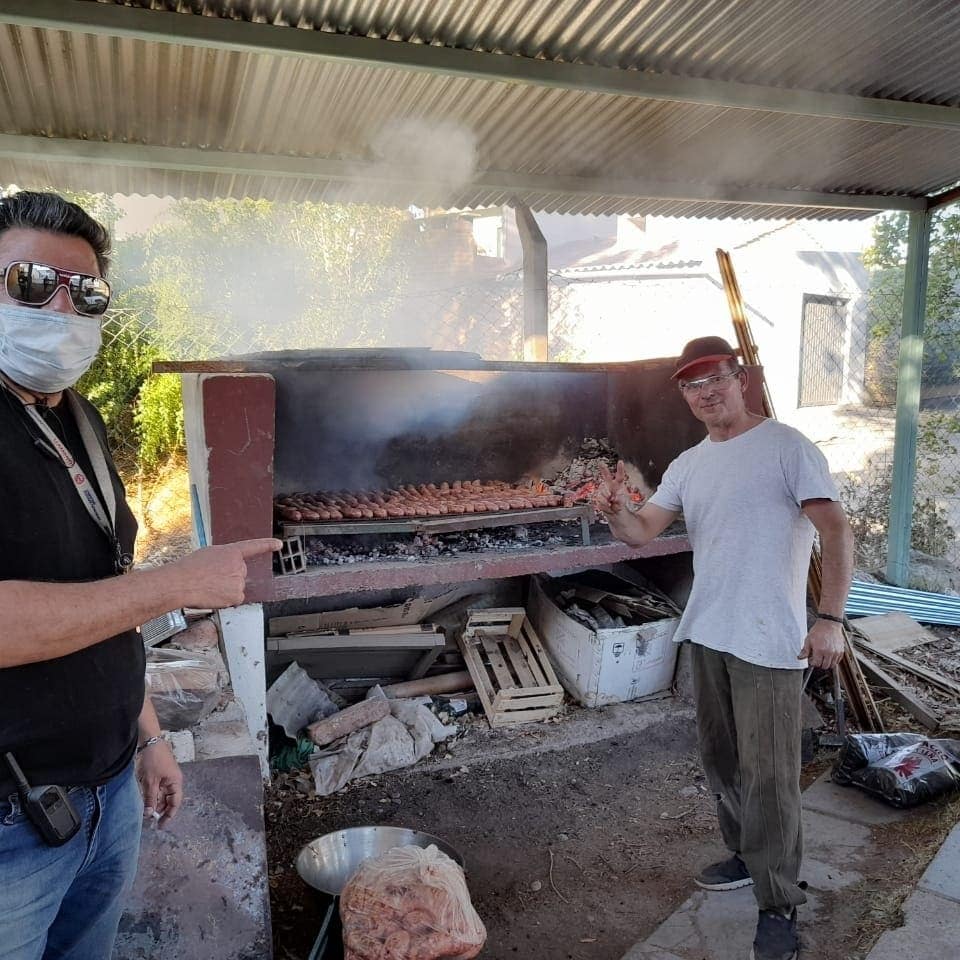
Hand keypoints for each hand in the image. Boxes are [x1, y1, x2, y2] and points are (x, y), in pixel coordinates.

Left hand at [137, 738, 182, 826]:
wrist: (149, 741)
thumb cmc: (152, 760)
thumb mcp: (150, 781)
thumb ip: (150, 798)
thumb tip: (149, 814)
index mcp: (175, 782)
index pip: (175, 803)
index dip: (169, 815)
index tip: (160, 826)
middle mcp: (172, 781)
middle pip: (169, 800)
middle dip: (160, 810)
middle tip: (150, 821)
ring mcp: (165, 777)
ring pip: (162, 795)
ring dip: (155, 803)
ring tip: (146, 812)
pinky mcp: (158, 774)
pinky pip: (156, 789)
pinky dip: (151, 796)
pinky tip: (144, 800)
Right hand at [165, 538, 281, 608]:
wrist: (180, 583)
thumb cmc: (188, 569)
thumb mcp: (207, 555)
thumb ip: (222, 559)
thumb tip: (225, 570)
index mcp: (231, 552)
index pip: (253, 547)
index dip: (267, 545)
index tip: (279, 544)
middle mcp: (238, 565)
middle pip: (239, 574)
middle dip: (228, 577)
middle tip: (210, 579)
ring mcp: (239, 581)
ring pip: (236, 587)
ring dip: (225, 589)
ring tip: (207, 586)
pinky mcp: (237, 595)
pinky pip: (234, 599)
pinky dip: (225, 599)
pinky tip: (212, 595)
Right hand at [595, 461, 628, 516]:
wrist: (615, 514)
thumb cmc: (620, 506)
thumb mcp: (622, 501)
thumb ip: (617, 498)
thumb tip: (610, 497)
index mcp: (618, 485)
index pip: (619, 476)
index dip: (620, 469)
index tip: (620, 462)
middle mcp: (610, 486)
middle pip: (606, 477)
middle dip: (603, 470)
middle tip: (602, 467)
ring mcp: (603, 491)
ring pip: (603, 491)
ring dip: (607, 499)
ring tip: (611, 504)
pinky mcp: (598, 497)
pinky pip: (599, 500)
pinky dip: (604, 505)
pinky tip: (608, 507)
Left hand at [798, 619, 845, 669]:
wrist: (829, 624)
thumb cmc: (819, 630)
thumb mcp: (808, 639)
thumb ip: (805, 650)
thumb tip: (800, 657)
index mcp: (819, 650)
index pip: (816, 664)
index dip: (813, 663)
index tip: (812, 659)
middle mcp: (829, 652)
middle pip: (825, 666)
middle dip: (820, 664)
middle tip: (817, 658)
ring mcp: (836, 652)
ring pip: (832, 665)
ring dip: (827, 663)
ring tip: (823, 657)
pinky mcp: (841, 651)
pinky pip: (838, 661)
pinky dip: (833, 660)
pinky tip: (829, 655)